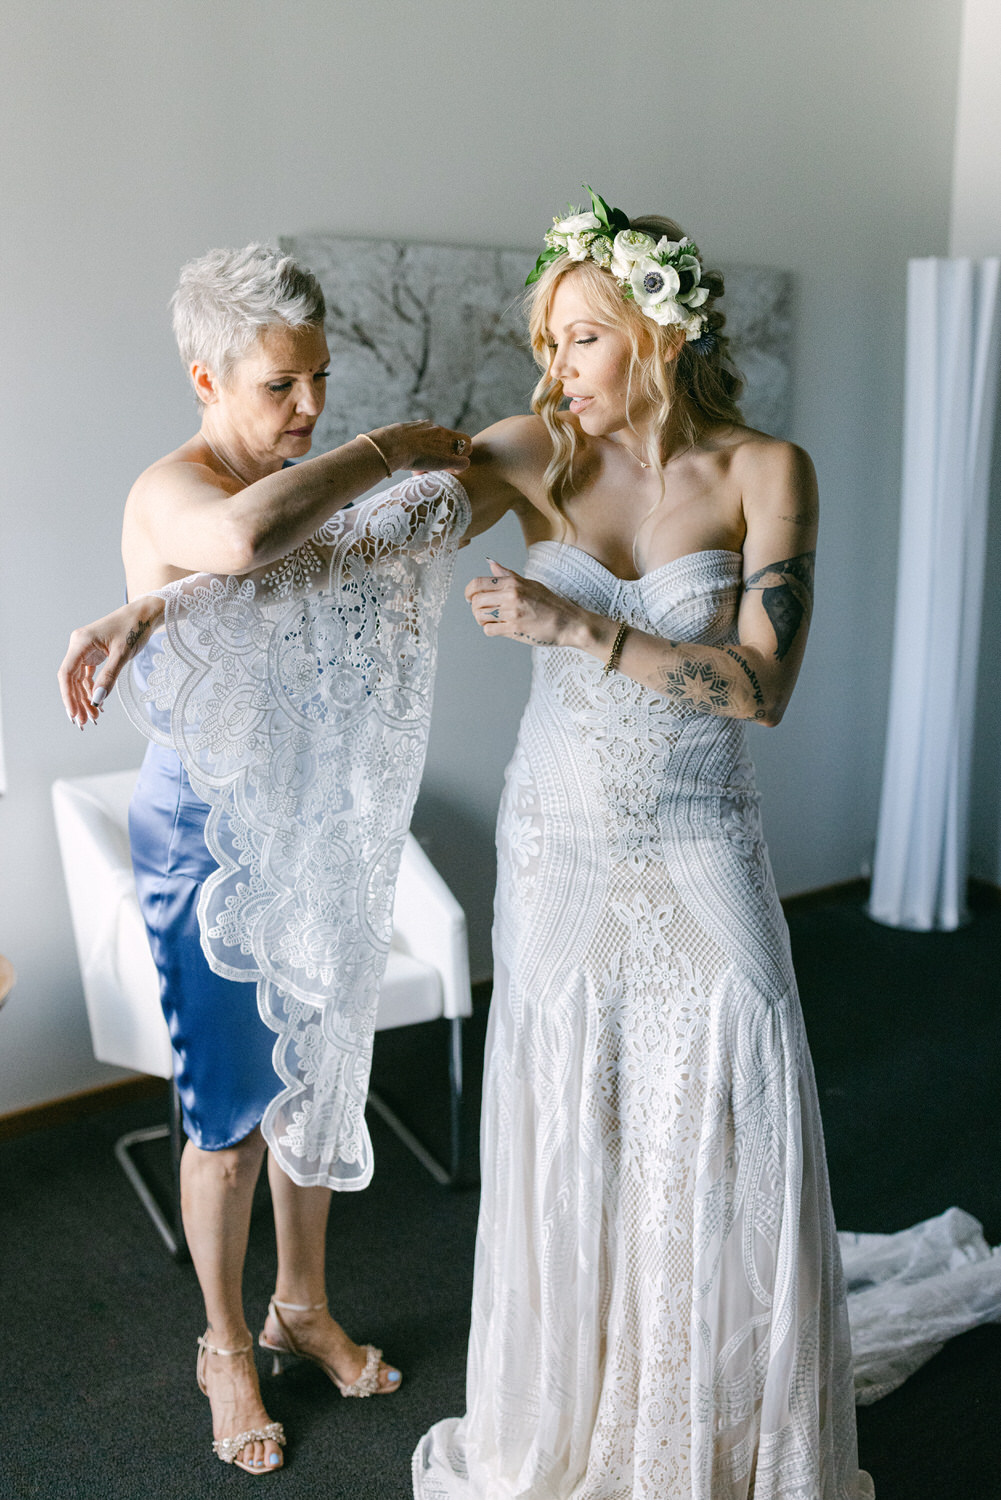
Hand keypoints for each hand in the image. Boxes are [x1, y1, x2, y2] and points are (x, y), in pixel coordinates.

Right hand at [57, 594, 164, 727]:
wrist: (145, 613)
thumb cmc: (134, 628)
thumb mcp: (123, 654)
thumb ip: (109, 677)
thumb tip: (97, 700)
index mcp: (81, 642)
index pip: (66, 673)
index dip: (68, 696)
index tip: (74, 714)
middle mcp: (79, 646)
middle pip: (71, 679)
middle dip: (77, 702)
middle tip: (84, 723)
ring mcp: (86, 650)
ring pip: (80, 680)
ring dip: (85, 698)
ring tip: (93, 718)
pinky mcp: (94, 654)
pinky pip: (88, 676)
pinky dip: (93, 690)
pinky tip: (97, 704)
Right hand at [369, 420, 471, 474]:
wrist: (391, 446)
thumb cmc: (387, 444)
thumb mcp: (394, 435)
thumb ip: (397, 438)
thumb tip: (382, 441)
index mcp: (426, 426)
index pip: (443, 433)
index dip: (443, 444)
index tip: (434, 454)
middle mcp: (439, 431)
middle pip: (459, 438)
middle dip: (455, 450)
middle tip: (443, 462)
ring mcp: (445, 444)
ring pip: (465, 449)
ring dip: (457, 459)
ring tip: (446, 468)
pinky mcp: (448, 458)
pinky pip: (464, 463)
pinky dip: (460, 468)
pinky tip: (451, 472)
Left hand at [465, 559, 587, 647]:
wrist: (568, 623)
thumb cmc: (551, 604)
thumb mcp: (530, 584)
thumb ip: (508, 575)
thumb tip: (491, 564)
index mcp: (513, 583)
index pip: (478, 583)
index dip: (469, 591)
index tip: (470, 597)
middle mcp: (511, 596)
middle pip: (476, 600)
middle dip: (474, 607)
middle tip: (482, 611)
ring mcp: (512, 613)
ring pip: (479, 616)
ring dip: (481, 619)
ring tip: (491, 620)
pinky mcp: (514, 629)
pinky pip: (489, 630)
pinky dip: (490, 630)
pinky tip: (498, 628)